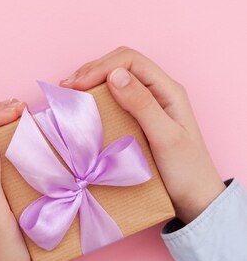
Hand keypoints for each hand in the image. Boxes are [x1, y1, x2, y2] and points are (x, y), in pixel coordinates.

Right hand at [61, 46, 225, 222]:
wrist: (195, 199)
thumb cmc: (186, 170)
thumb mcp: (165, 138)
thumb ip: (142, 105)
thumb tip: (115, 75)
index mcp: (167, 90)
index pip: (130, 61)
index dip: (100, 67)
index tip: (76, 85)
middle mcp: (157, 91)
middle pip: (120, 64)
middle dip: (90, 70)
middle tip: (66, 87)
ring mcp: (147, 104)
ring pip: (114, 78)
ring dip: (89, 81)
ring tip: (68, 93)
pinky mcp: (136, 118)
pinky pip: (112, 97)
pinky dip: (93, 97)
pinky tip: (81, 106)